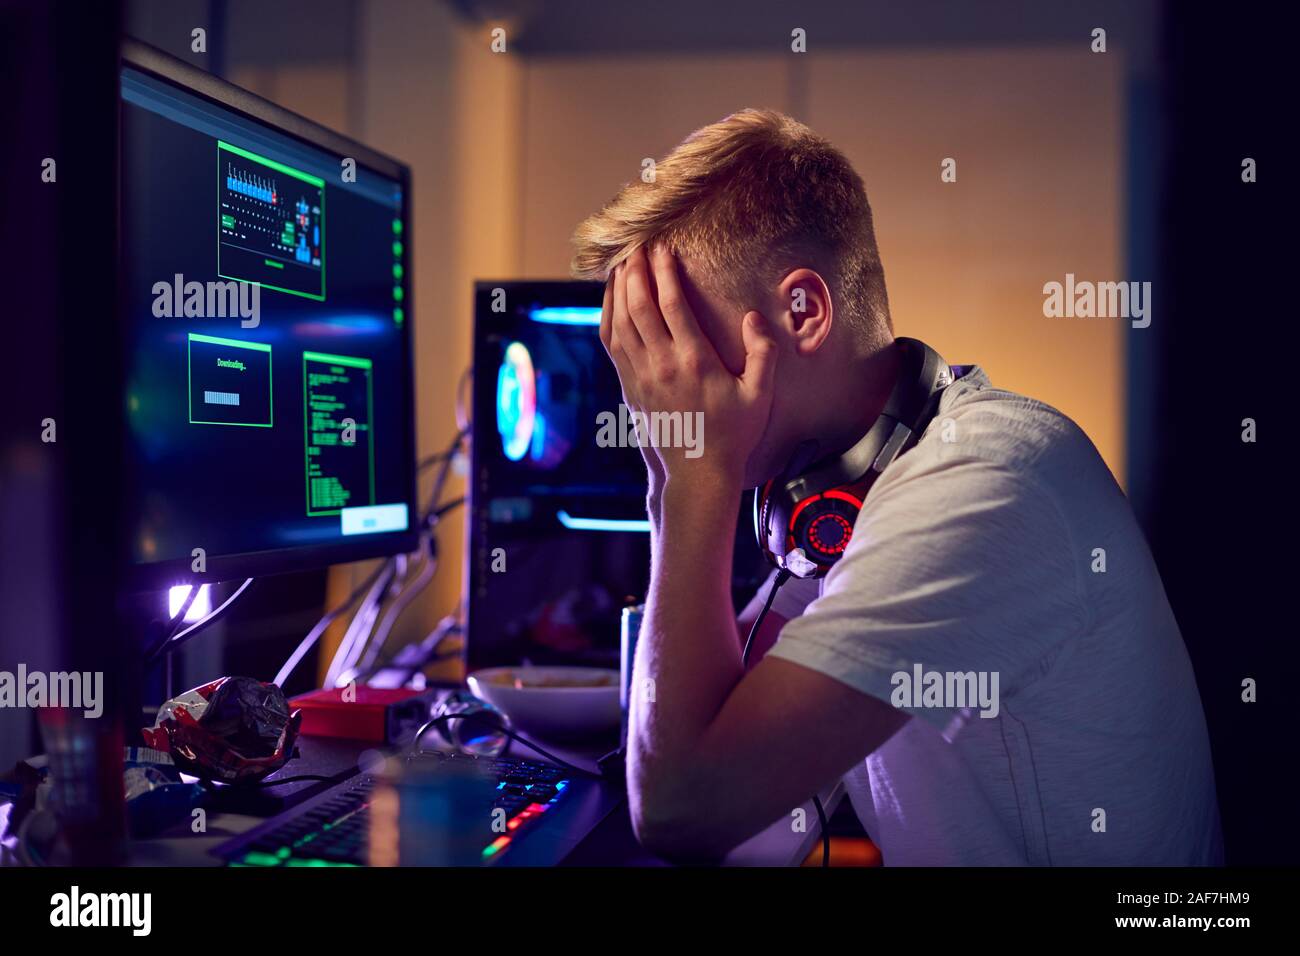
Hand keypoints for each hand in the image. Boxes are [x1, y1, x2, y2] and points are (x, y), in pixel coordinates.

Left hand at [599, 245, 776, 488]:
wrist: (698, 473)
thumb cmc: (733, 434)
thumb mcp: (760, 394)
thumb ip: (763, 352)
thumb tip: (754, 317)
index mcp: (694, 362)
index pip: (672, 305)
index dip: (665, 273)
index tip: (663, 249)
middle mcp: (662, 365)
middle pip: (640, 306)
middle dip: (636, 271)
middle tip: (637, 245)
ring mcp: (641, 376)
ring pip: (620, 322)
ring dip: (619, 289)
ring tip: (622, 263)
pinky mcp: (629, 386)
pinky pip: (611, 342)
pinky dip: (608, 315)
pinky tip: (612, 299)